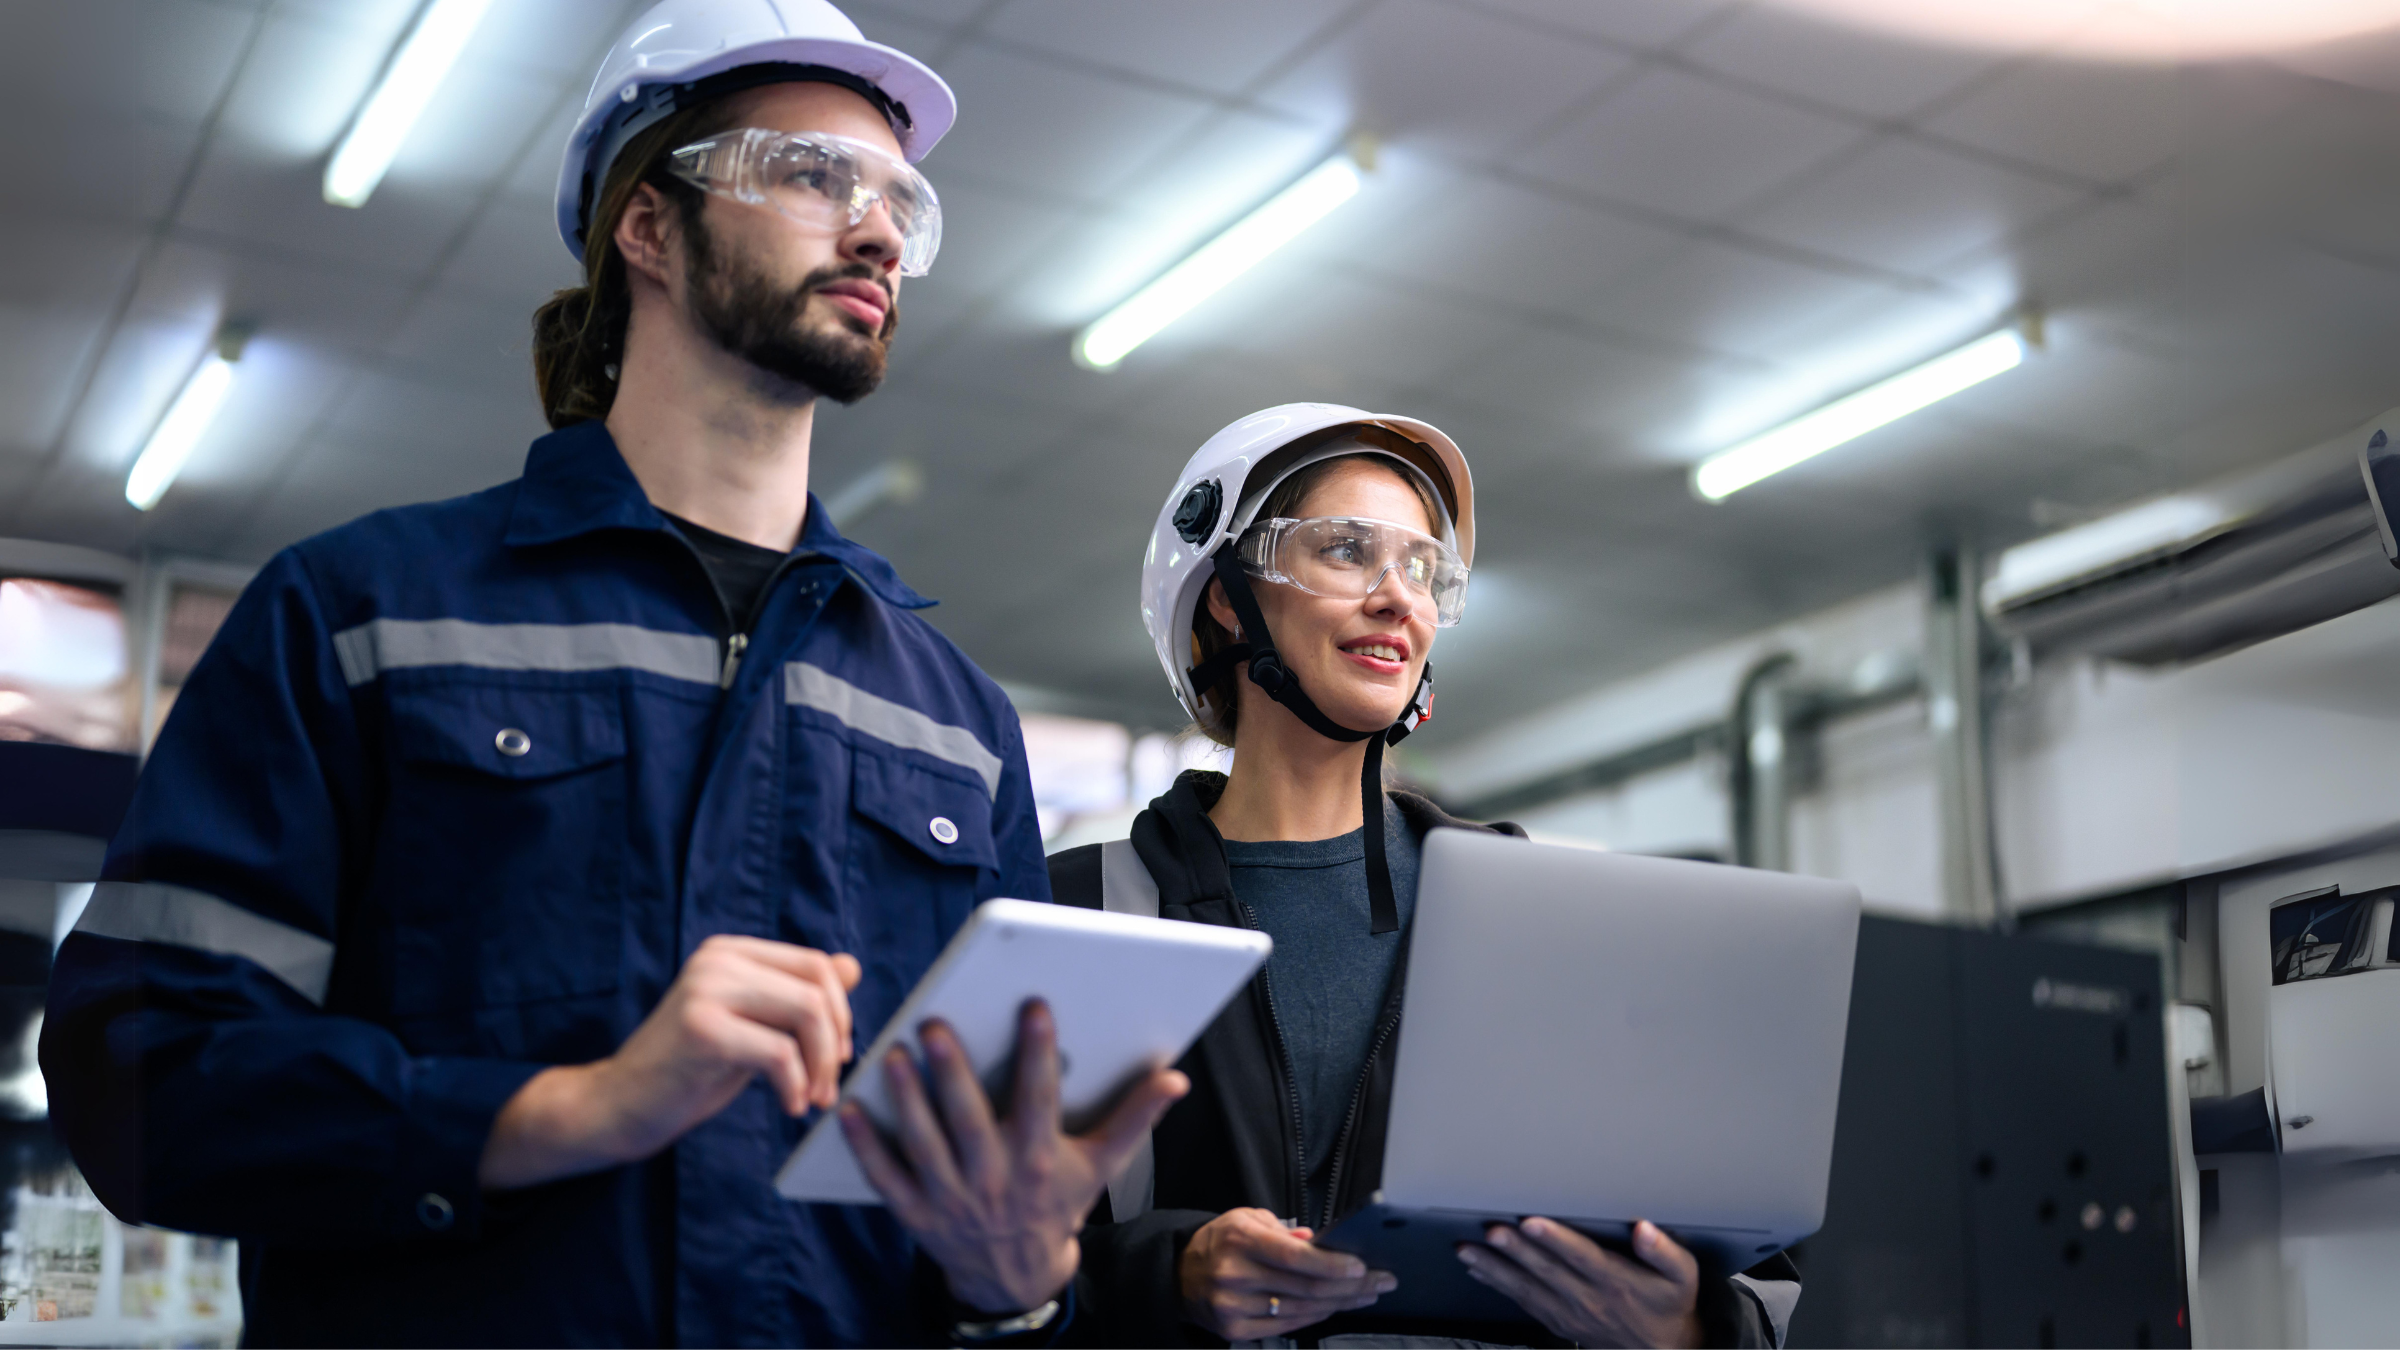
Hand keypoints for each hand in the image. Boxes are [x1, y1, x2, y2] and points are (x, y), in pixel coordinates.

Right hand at [480, 936, 861, 1188]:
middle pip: (818, 988)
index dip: (841, 1013)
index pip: (817, 965)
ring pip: (807, 1014)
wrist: (617, 1107)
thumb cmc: (687, 1071)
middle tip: (829, 1087)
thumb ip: (794, 996)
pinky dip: (797, 1086)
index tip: (837, 1056)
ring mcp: (706, 990)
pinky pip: (781, 1054)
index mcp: (730, 952)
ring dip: (822, 1067)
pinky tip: (790, 1108)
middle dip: (836, 1042)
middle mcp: (717, 960)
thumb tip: (853, 965)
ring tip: (813, 1100)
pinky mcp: (702, 1029)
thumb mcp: (750, 1026)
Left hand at [840, 1000, 1188, 1314]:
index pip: (1040, 1100)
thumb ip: (1134, 1118)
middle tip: (934, 1024)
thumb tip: (1175, 1079)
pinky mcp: (916, 1212)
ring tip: (891, 1055)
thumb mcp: (1100, 1166)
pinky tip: (847, 1109)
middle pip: (969, 1120)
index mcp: (1039, 1159)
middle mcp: (995, 1177)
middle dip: (951, 1072)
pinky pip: (886, 1176)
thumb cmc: (1057, 1205)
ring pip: (924, 1143)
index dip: (1038, 1054)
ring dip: (905, 1099)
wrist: (1016, 1274)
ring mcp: (952, 1197)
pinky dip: (866, 1146)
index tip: (1034, 1007)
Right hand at [1179, 1207, 1395, 1338]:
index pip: (1295, 1257)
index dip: (1333, 1264)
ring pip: (1302, 1310)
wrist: (1180, 1275)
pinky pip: (1288, 1326)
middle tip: (1380, 1281)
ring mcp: (1234, 1306)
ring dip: (1341, 1303)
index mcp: (1240, 1239)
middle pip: (1306, 1287)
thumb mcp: (1247, 1219)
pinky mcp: (1235, 1330)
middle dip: (1351, 1285)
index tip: (1362, 1266)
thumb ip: (1284, 1231)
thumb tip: (1321, 1243)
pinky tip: (1335, 1307)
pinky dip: (1316, 1316)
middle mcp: (1235, 1275)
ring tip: (1366, 1294)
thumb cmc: (1220, 1242)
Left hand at [1457, 1217, 1701, 1348]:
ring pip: (1527, 1288)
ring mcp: (1569, 1312)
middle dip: (1516, 1250)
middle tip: (1491, 1231)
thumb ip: (1664, 1252)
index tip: (1532, 1222)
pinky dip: (1499, 1285)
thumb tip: (1644, 1229)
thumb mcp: (1682, 1277)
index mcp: (1616, 1281)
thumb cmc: (1669, 1305)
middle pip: (1547, 1271)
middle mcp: (1589, 1298)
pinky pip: (1524, 1302)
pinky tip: (1479, 1270)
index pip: (1582, 1257)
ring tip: (1468, 1251)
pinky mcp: (1557, 1321)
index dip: (1556, 1239)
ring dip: (1496, 1268)